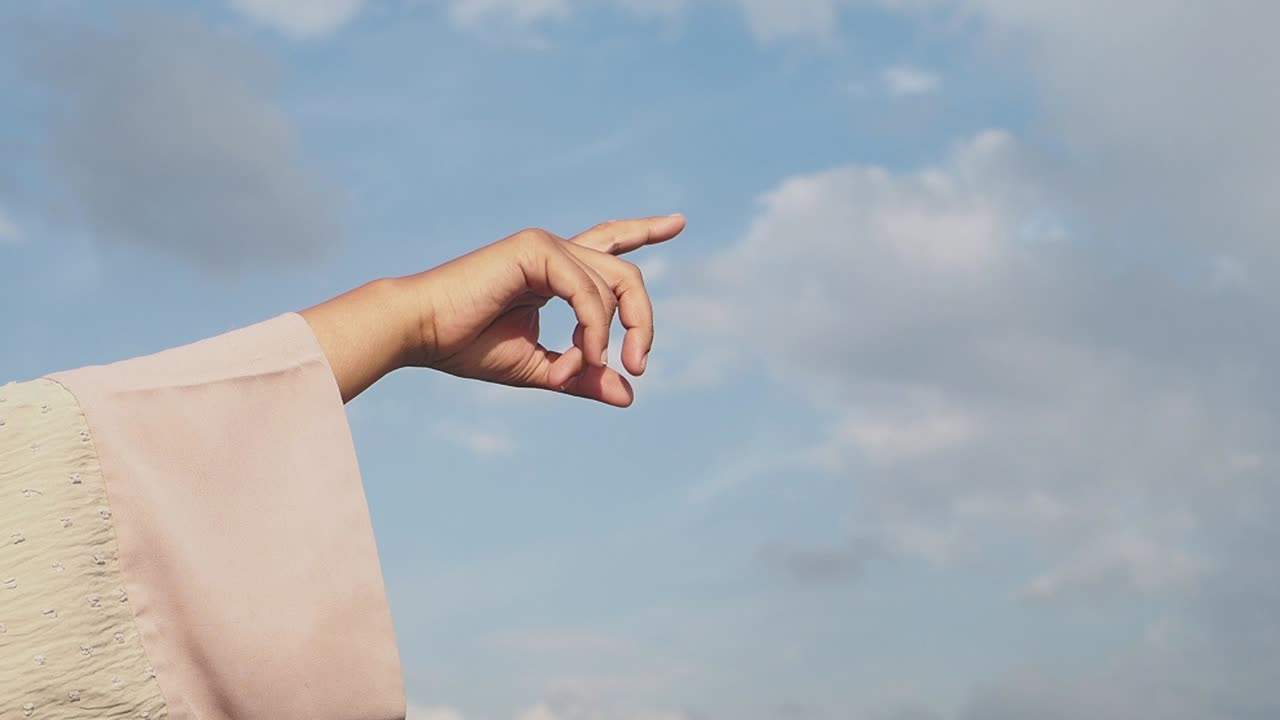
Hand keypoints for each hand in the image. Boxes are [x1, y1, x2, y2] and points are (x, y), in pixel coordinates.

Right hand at [408, 215, 685, 406]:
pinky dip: (592, 328)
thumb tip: (630, 396)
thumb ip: (584, 376)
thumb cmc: (467, 348)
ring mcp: (545, 245)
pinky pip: (588, 292)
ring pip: (614, 284)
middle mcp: (553, 251)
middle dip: (643, 320)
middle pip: (625, 274)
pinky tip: (582, 354)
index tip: (679, 223)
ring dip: (607, 336)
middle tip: (638, 365)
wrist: (420, 334)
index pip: (608, 244)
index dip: (644, 232)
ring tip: (590, 367)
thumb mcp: (541, 369)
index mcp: (553, 271)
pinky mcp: (535, 248)